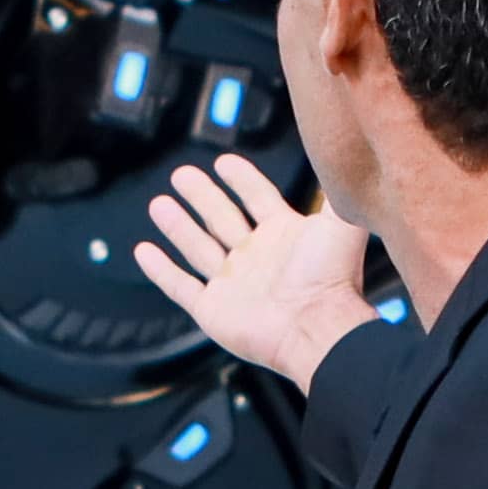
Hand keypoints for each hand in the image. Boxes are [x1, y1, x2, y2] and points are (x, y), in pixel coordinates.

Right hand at [130, 153, 379, 394]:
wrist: (318, 328)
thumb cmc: (334, 280)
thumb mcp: (340, 224)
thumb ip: (338, 191)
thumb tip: (343, 160)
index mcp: (285, 235)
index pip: (258, 199)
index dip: (242, 180)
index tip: (224, 162)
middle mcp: (257, 258)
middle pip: (222, 219)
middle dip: (202, 196)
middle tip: (182, 174)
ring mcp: (233, 284)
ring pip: (197, 248)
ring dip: (178, 226)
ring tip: (158, 203)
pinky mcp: (213, 310)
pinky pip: (180, 287)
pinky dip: (161, 270)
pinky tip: (144, 251)